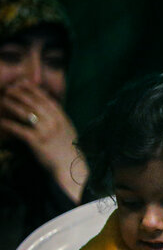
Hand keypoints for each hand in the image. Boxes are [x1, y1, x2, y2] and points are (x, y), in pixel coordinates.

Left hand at [0, 85, 84, 201]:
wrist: (70, 167)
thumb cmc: (66, 148)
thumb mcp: (67, 129)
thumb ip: (58, 117)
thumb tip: (48, 104)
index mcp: (62, 118)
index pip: (46, 99)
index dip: (33, 89)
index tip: (23, 83)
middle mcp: (54, 122)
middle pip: (34, 103)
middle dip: (20, 94)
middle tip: (9, 89)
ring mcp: (45, 132)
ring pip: (26, 113)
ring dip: (13, 105)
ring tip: (3, 100)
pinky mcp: (36, 142)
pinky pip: (19, 130)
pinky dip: (9, 125)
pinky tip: (1, 121)